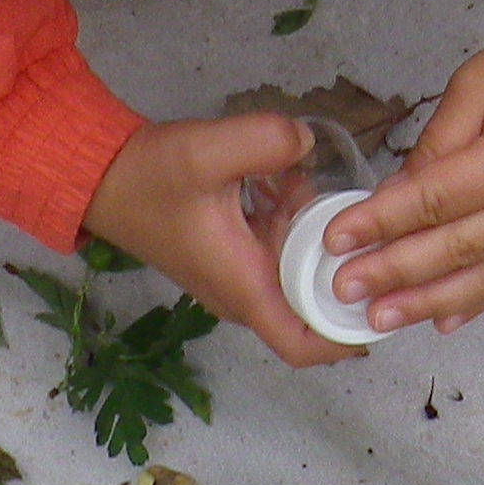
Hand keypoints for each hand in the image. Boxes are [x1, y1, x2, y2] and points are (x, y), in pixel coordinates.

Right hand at [84, 110, 352, 367]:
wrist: (101, 176)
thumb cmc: (149, 175)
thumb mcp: (208, 150)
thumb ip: (266, 140)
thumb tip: (308, 141)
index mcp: (243, 286)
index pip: (301, 344)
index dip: (347, 338)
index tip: (382, 304)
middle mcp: (240, 294)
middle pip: (310, 307)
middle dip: (340, 268)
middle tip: (362, 223)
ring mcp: (234, 279)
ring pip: (295, 276)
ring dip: (315, 241)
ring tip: (321, 190)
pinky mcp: (229, 259)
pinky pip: (276, 255)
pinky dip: (292, 227)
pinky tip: (290, 183)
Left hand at [323, 27, 483, 334]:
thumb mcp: (474, 85)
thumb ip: (434, 147)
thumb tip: (389, 201)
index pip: (436, 201)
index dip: (382, 223)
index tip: (337, 240)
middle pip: (458, 248)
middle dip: (395, 272)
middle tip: (345, 288)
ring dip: (429, 301)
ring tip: (380, 318)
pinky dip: (477, 301)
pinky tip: (440, 320)